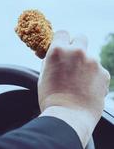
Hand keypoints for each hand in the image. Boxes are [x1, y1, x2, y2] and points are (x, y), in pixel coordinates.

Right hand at [38, 31, 109, 146]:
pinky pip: (98, 70)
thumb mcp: (44, 75)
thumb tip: (55, 56)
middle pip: (81, 37)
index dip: (61, 39)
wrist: (68, 116)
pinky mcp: (104, 74)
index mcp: (58, 51)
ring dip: (85, 64)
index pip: (62, 32)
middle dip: (76, 45)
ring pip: (89, 57)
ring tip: (78, 82)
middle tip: (72, 59)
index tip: (61, 45)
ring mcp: (93, 62)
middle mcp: (77, 52)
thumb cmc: (51, 98)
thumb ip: (51, 61)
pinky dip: (93, 76)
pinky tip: (86, 88)